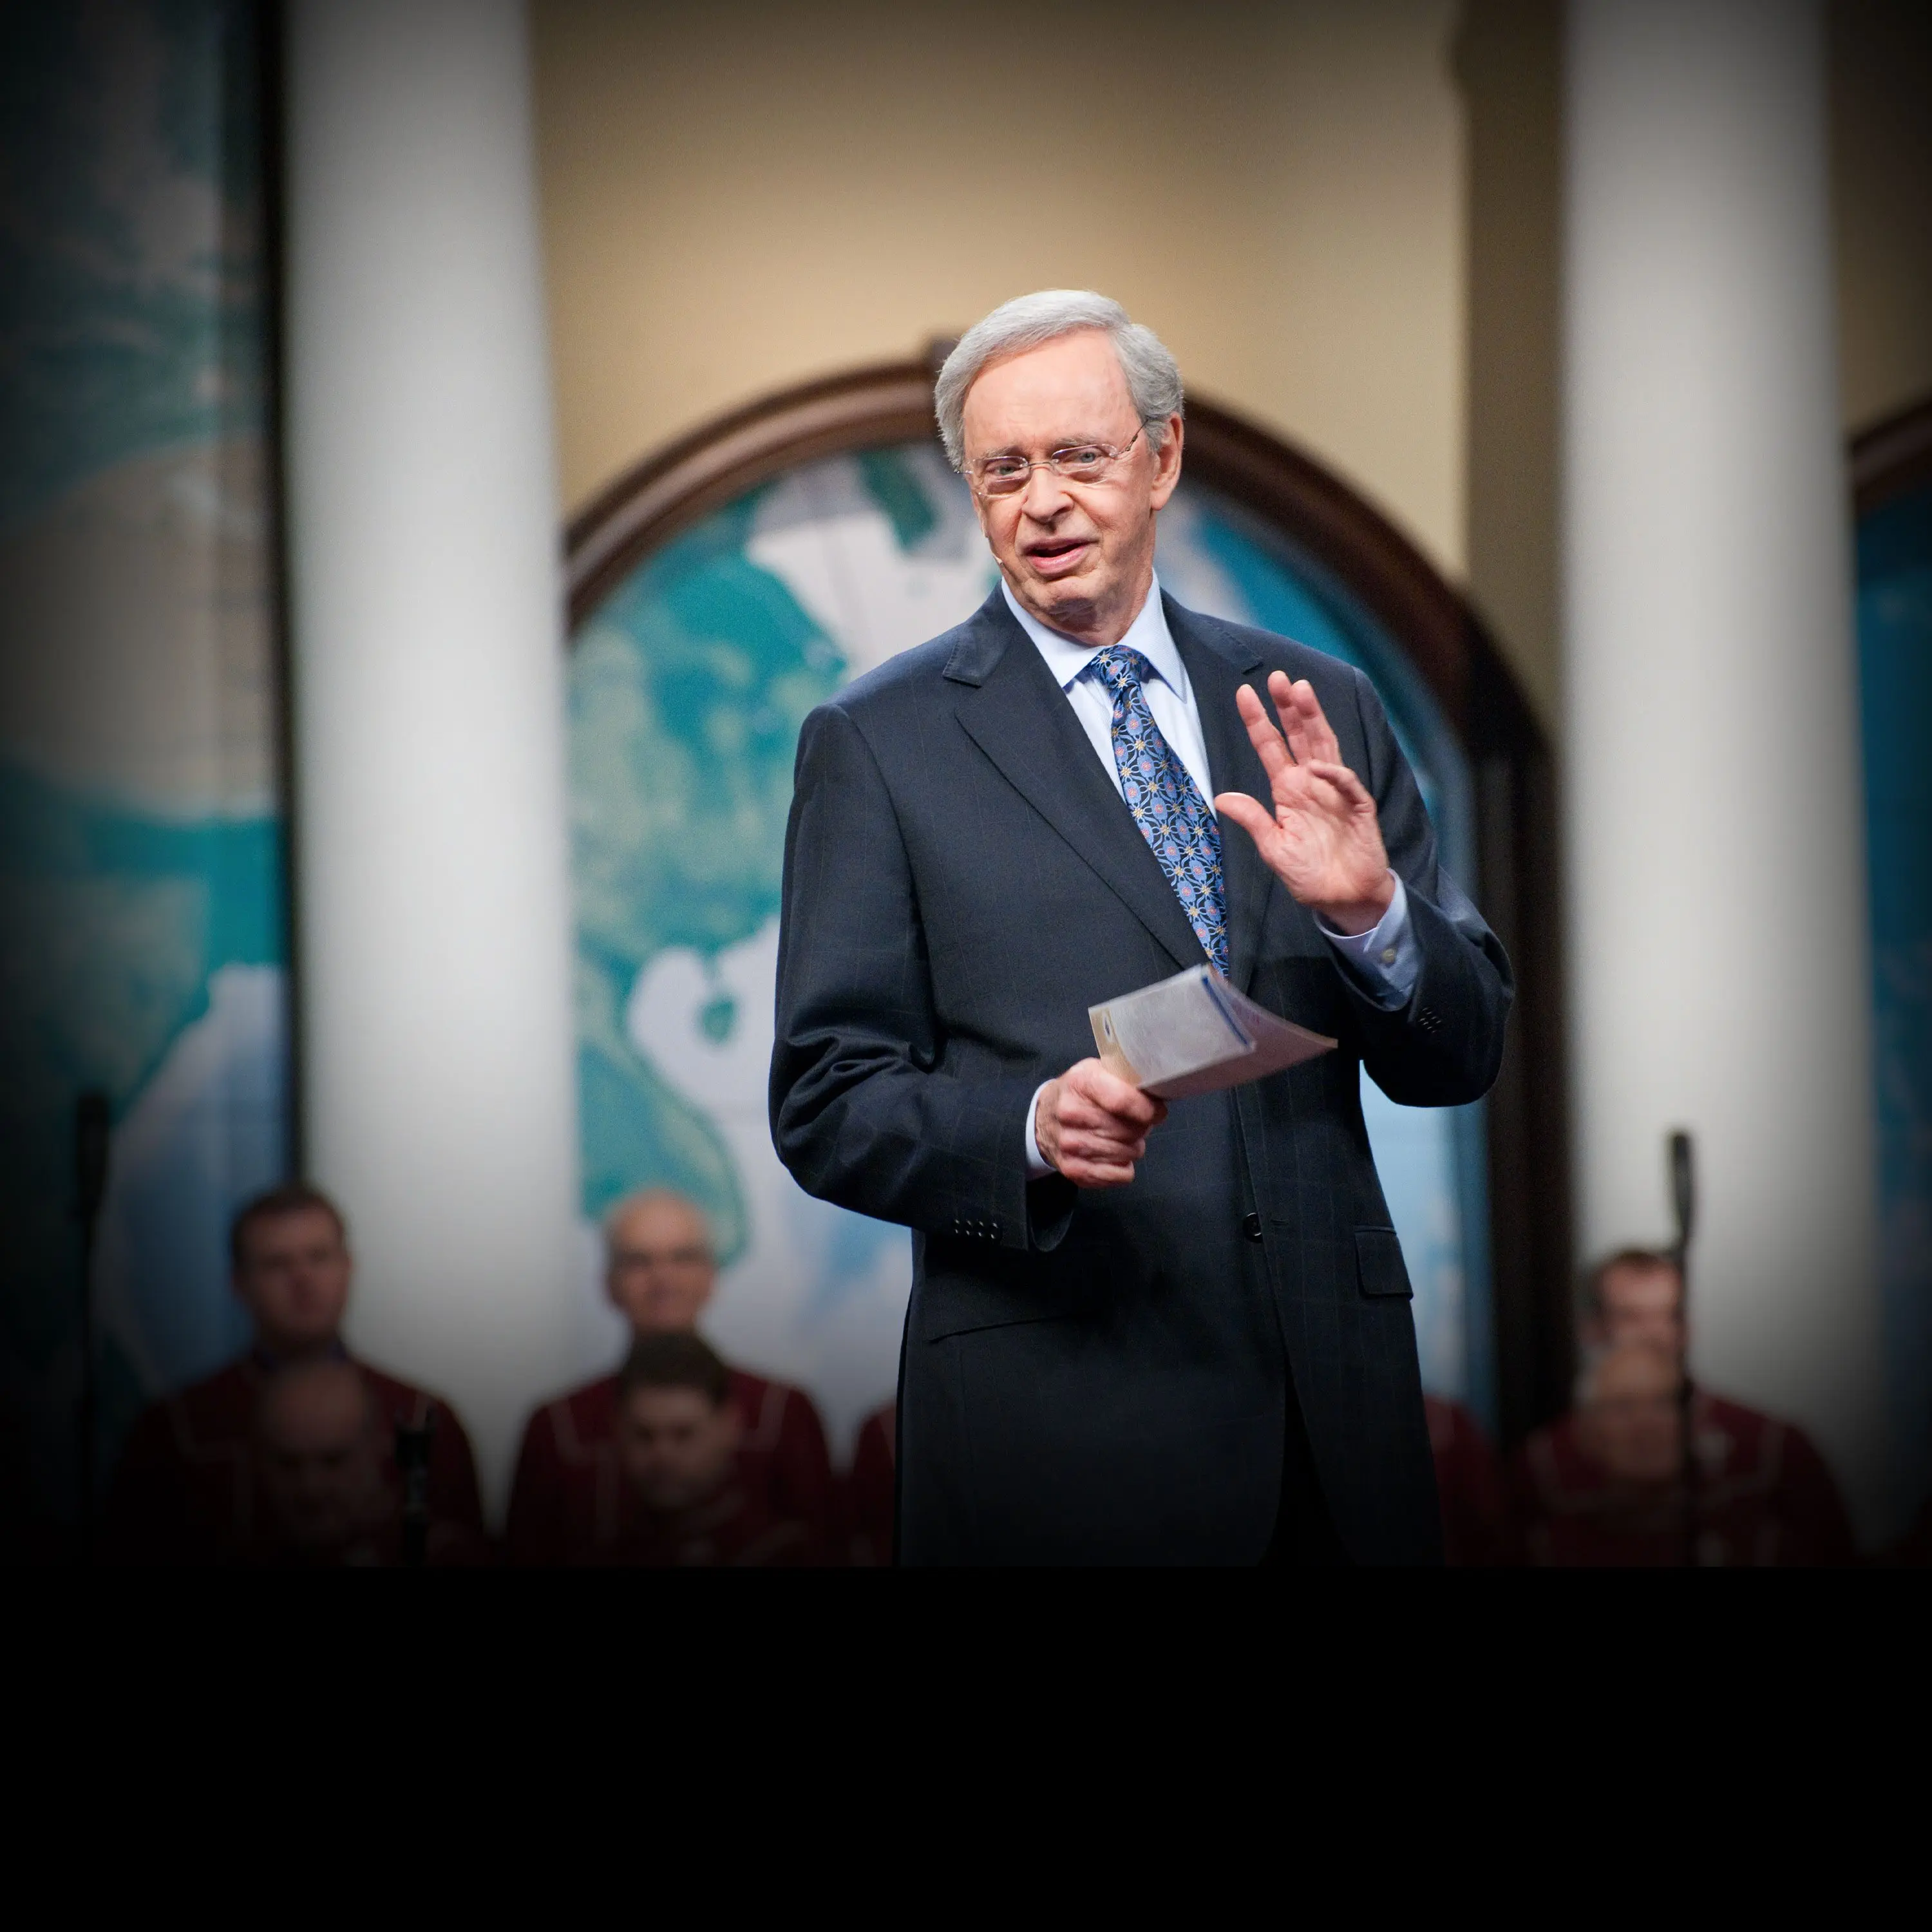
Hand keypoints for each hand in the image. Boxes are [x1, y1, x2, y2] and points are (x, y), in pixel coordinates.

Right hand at [1034, 1059, 1167, 1188]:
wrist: (1044, 1117)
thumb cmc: (1081, 1093)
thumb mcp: (1099, 1071)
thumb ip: (1127, 1079)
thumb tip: (1158, 1096)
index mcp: (1081, 1083)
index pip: (1122, 1101)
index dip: (1147, 1109)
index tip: (1156, 1111)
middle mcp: (1071, 1113)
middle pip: (1129, 1130)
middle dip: (1140, 1128)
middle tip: (1133, 1123)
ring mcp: (1070, 1144)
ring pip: (1128, 1154)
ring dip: (1132, 1147)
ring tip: (1120, 1137)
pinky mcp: (1073, 1169)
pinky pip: (1120, 1175)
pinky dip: (1123, 1167)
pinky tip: (1113, 1154)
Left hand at [1213, 672, 1394, 934]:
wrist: (1344, 897)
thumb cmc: (1309, 874)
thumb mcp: (1273, 848)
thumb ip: (1253, 819)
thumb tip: (1222, 797)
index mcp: (1288, 790)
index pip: (1270, 747)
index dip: (1258, 721)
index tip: (1243, 694)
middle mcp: (1311, 783)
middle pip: (1300, 736)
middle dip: (1289, 707)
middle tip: (1278, 677)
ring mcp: (1336, 791)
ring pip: (1324, 746)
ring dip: (1313, 719)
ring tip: (1301, 690)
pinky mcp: (1358, 806)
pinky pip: (1346, 783)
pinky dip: (1334, 772)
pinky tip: (1317, 765)